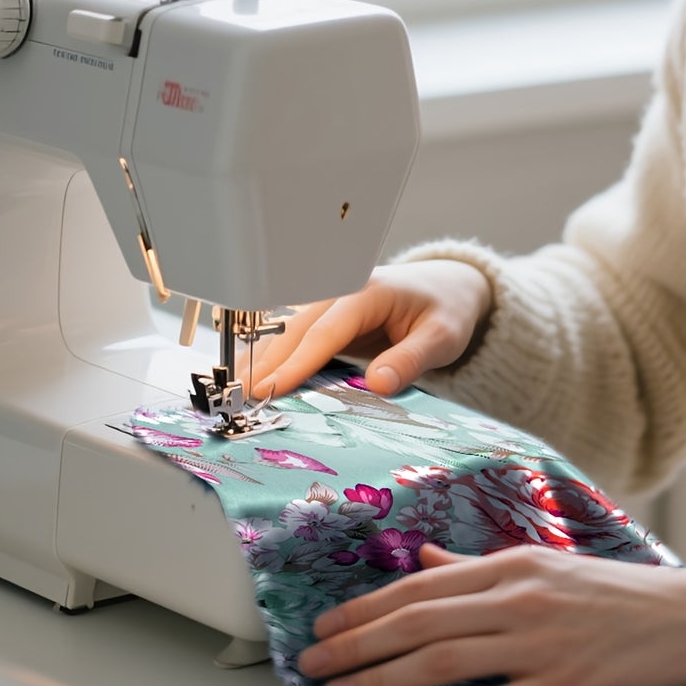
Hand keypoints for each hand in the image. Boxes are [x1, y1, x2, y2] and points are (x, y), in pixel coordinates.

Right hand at [248, 260, 492, 400]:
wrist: (448, 288)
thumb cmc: (446, 309)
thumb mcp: (442, 336)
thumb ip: (411, 359)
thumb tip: (377, 384)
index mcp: (367, 291)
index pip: (325, 330)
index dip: (296, 361)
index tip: (271, 387)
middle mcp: (341, 292)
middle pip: (295, 329)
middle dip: (266, 363)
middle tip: (239, 397)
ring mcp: (331, 304)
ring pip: (289, 332)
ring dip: (263, 360)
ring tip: (236, 393)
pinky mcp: (328, 320)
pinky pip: (297, 339)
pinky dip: (276, 358)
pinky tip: (257, 381)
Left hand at [297, 545, 685, 685]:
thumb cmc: (617, 596)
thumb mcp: (545, 567)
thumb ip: (479, 567)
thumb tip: (425, 560)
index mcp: (511, 566)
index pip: (419, 587)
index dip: (365, 609)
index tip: (326, 625)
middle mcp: (516, 599)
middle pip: (416, 623)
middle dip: (355, 645)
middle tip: (311, 665)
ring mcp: (537, 645)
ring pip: (440, 662)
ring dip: (381, 680)